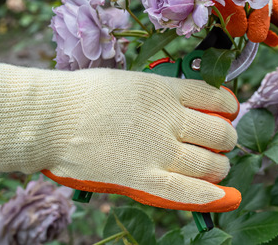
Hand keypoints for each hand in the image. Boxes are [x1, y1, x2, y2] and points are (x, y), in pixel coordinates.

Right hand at [0, 62, 240, 211]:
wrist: (50, 117)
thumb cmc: (81, 96)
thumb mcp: (129, 81)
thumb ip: (158, 96)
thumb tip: (182, 106)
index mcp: (164, 91)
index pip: (214, 98)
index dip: (227, 106)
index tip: (227, 111)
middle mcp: (168, 120)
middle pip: (218, 132)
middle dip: (225, 140)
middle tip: (219, 143)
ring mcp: (157, 151)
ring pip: (209, 163)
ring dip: (218, 167)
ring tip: (216, 168)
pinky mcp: (141, 178)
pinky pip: (185, 191)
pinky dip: (208, 195)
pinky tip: (221, 194)